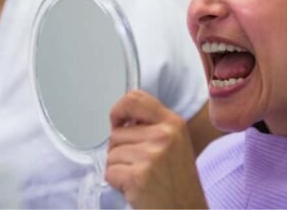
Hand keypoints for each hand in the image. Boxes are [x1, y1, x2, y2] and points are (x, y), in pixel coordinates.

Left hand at [105, 90, 206, 208]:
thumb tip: (120, 120)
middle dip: (120, 151)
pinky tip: (135, 188)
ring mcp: (151, 156)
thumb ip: (151, 126)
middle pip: (117, 133)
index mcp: (173, 123)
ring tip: (141, 177)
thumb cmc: (177, 181)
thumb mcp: (174, 143)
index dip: (119, 109)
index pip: (135, 98)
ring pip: (111, 153)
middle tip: (141, 166)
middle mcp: (164, 135)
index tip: (118, 123)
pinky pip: (110, 172)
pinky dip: (117, 183)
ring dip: (119, 168)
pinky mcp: (138, 176)